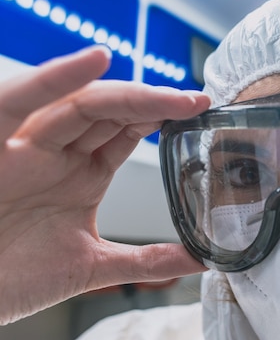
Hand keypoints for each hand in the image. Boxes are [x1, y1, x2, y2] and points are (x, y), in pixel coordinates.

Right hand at [0, 46, 210, 323]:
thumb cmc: (11, 277)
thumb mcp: (92, 267)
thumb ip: (146, 262)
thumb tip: (200, 260)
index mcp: (81, 174)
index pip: (127, 131)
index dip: (164, 117)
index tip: (201, 113)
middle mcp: (58, 154)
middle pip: (111, 112)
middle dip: (157, 103)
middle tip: (198, 101)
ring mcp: (26, 148)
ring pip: (79, 104)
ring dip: (127, 95)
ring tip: (171, 95)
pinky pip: (17, 101)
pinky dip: (53, 80)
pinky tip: (93, 62)